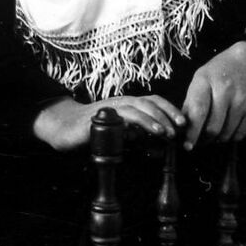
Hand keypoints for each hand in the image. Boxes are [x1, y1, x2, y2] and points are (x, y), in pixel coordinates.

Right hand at [32, 94, 185, 151]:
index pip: (153, 101)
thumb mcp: (119, 133)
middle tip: (180, 127)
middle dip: (167, 113)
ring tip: (166, 132)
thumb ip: (136, 135)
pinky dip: (133, 123)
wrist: (63, 128)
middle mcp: (121, 102)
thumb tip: (157, 144)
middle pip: (149, 101)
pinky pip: (120, 116)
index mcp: (127, 105)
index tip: (183, 122)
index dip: (169, 109)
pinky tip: (140, 132)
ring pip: (137, 107)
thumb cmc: (92, 131)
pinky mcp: (101, 116)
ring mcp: (111, 107)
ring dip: (154, 118)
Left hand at [181, 41, 245, 150]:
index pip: (198, 112)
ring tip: (216, 131)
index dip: (192, 132)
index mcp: (207, 80)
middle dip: (205, 138)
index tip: (187, 145)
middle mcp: (226, 90)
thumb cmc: (221, 71)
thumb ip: (192, 102)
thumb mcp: (202, 78)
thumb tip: (183, 128)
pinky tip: (229, 128)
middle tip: (203, 138)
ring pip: (226, 134)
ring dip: (218, 138)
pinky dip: (232, 136)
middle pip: (212, 127)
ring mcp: (243, 100)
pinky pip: (241, 134)